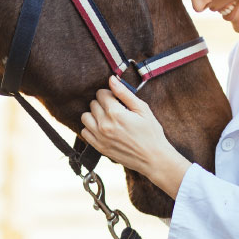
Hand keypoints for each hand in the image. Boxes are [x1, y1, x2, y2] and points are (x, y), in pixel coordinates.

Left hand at [78, 75, 190, 194]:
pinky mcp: (99, 147)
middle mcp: (104, 125)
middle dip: (102, 103)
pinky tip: (103, 129)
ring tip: (107, 118)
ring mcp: (100, 137)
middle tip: (115, 109)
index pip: (101, 93)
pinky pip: (84, 132)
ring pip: (85, 117)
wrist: (153, 159)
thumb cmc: (151, 133)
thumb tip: (111, 79)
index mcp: (115, 113)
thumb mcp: (142, 109)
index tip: (117, 99)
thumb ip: (125, 93)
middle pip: (93, 104)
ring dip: (94, 115)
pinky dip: (91, 128)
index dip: (109, 94)